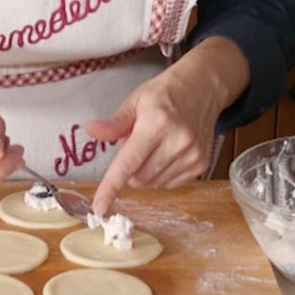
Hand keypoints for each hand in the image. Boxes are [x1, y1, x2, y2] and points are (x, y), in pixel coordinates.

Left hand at [86, 37, 250, 215]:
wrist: (203, 88)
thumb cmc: (165, 94)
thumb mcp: (135, 101)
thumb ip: (113, 123)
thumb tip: (91, 130)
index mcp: (157, 123)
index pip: (128, 163)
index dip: (111, 187)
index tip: (99, 207)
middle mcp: (178, 141)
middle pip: (139, 179)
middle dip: (129, 171)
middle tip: (135, 146)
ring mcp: (192, 155)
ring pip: (153, 184)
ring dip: (144, 173)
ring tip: (153, 147)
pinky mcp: (200, 165)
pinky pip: (168, 184)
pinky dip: (159, 175)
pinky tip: (165, 154)